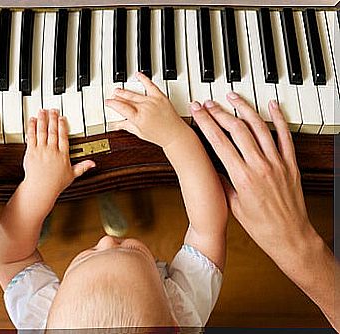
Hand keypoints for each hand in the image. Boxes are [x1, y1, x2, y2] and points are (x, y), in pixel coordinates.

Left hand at [21, 109, 94, 205]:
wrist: (41, 188)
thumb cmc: (55, 183)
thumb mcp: (72, 175)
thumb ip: (82, 167)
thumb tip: (93, 164)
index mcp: (63, 154)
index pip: (63, 136)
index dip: (63, 125)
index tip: (62, 118)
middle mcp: (52, 150)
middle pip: (53, 131)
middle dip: (53, 119)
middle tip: (53, 110)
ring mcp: (41, 150)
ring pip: (42, 131)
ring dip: (43, 119)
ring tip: (43, 111)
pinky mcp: (31, 151)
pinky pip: (32, 136)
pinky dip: (32, 127)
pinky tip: (32, 120)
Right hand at [104, 72, 186, 147]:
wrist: (175, 134)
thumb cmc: (159, 136)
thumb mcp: (139, 133)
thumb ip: (127, 126)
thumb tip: (116, 124)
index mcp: (137, 118)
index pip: (121, 108)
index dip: (112, 104)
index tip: (108, 102)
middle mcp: (144, 108)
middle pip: (127, 99)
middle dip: (118, 97)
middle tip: (113, 95)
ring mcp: (152, 101)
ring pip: (135, 93)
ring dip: (125, 91)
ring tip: (119, 90)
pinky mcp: (160, 97)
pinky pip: (150, 85)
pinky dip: (143, 79)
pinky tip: (138, 75)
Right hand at [191, 94, 337, 329]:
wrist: (290, 236)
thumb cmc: (261, 226)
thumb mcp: (234, 206)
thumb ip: (224, 182)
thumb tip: (213, 166)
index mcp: (242, 178)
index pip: (219, 142)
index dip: (206, 124)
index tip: (198, 112)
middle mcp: (260, 166)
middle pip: (237, 130)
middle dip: (220, 113)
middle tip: (209, 103)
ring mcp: (277, 163)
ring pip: (259, 128)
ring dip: (244, 109)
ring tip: (233, 97)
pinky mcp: (290, 164)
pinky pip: (285, 136)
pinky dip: (278, 118)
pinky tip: (271, 105)